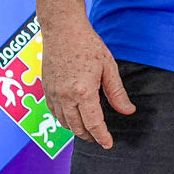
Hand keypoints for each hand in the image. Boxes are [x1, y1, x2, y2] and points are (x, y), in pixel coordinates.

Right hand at [42, 17, 134, 148]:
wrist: (62, 29)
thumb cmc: (87, 45)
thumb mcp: (109, 68)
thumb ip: (117, 93)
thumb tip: (128, 111)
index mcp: (83, 92)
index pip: (94, 124)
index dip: (102, 137)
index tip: (108, 144)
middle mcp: (65, 96)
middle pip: (77, 127)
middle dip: (90, 136)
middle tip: (100, 138)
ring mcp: (52, 93)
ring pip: (63, 122)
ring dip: (76, 130)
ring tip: (88, 131)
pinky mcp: (45, 89)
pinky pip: (54, 112)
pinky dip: (63, 120)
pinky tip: (72, 118)